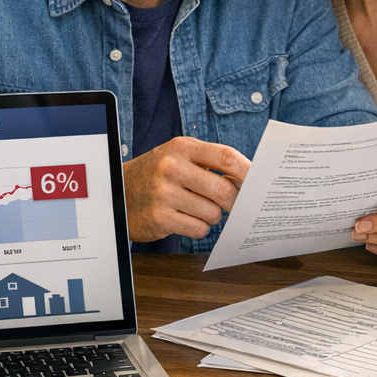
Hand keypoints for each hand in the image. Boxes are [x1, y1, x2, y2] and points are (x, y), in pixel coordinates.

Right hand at [122, 137, 249, 241]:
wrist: (116, 193)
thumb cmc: (157, 176)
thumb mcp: (179, 159)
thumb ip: (210, 165)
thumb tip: (249, 182)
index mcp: (182, 148)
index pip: (226, 157)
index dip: (248, 172)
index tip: (261, 183)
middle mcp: (172, 167)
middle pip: (223, 190)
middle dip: (234, 203)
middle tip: (233, 207)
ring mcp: (164, 192)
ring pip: (213, 213)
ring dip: (213, 217)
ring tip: (198, 211)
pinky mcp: (159, 217)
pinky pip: (198, 229)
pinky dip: (198, 228)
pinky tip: (185, 220)